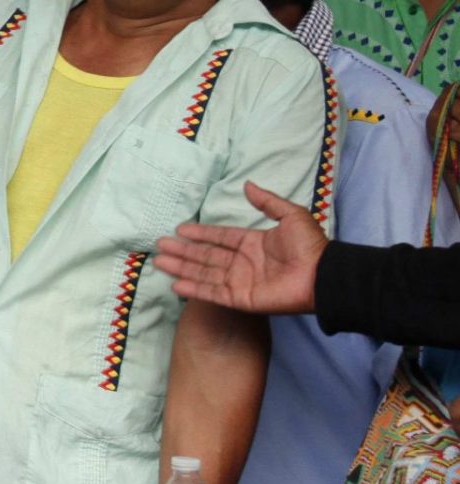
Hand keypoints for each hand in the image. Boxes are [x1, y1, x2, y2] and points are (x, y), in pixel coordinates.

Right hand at [153, 182, 325, 314]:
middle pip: (205, 255)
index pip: (219, 237)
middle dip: (183, 251)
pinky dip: (194, 290)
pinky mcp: (241, 299)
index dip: (200, 234)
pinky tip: (176, 284)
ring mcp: (240, 282)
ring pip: (204, 273)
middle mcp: (242, 263)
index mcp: (252, 243)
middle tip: (160, 245)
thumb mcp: (291, 215)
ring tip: (160, 262)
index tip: (179, 230)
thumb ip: (267, 201)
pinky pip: (213, 293)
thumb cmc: (308, 246)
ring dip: (182, 268)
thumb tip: (247, 184)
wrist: (322, 275)